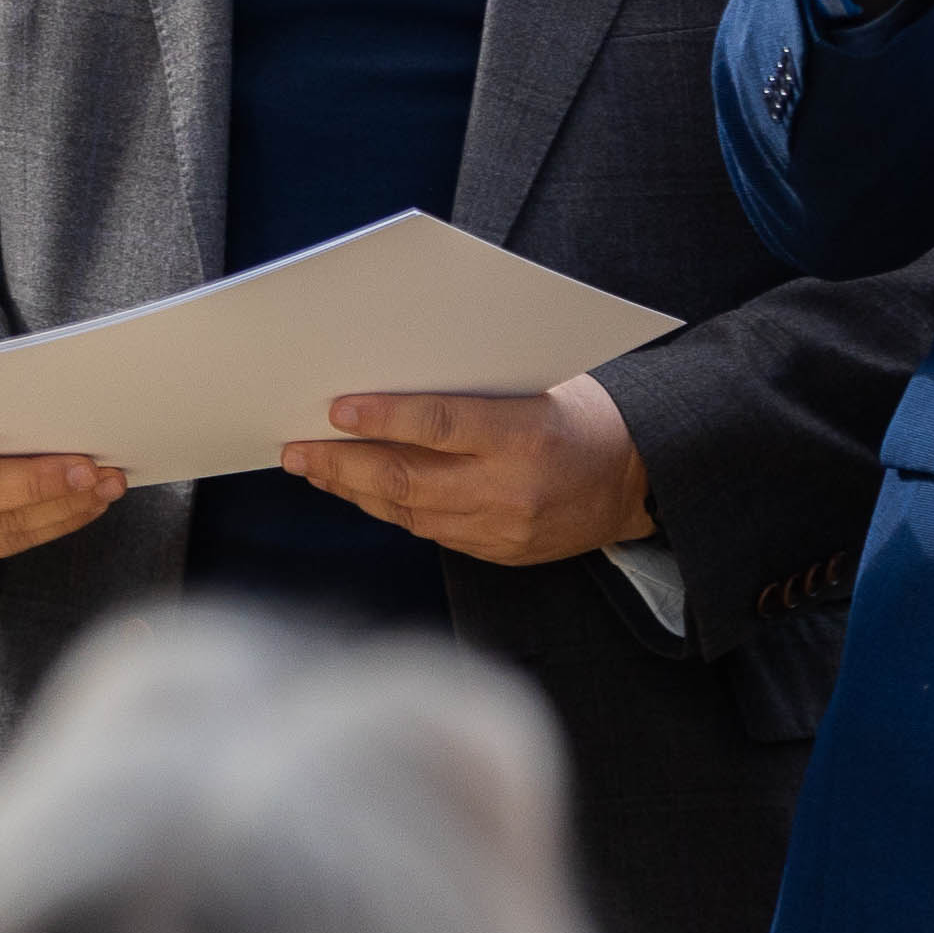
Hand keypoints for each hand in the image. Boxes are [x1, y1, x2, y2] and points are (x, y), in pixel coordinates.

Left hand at [282, 382, 652, 568]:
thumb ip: (468, 390)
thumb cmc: (581, 415)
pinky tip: (358, 491)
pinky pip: (429, 531)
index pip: (439, 424)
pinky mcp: (500, 553)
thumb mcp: (535, 386)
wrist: (638, 480)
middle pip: (407, 479)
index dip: (382, 418)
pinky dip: (388, 509)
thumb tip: (385, 379)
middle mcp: (510, 488)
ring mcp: (504, 528)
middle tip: (295, 449)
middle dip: (340, 464)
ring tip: (311, 468)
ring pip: (409, 511)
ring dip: (352, 489)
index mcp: (524, 435)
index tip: (334, 410)